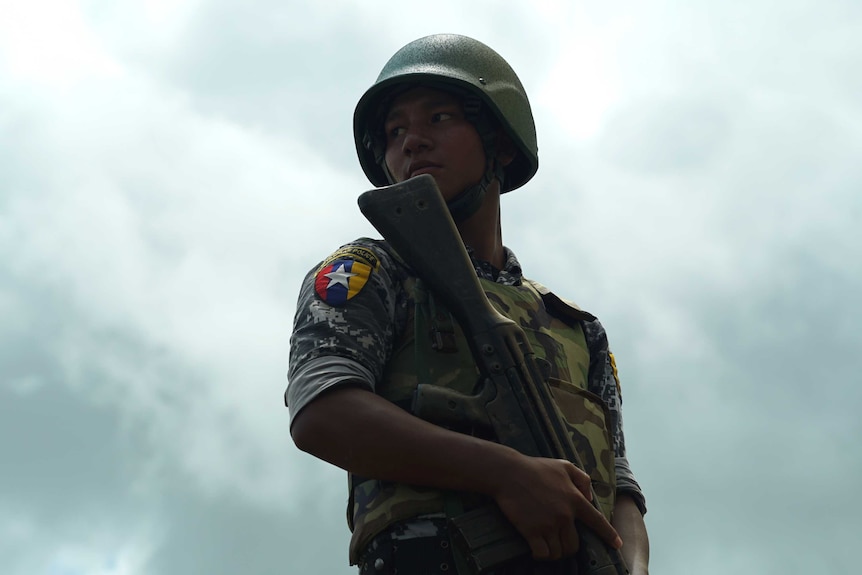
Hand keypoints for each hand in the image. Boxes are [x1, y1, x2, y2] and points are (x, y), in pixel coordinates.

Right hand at [490, 455, 621, 560]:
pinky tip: (537, 549)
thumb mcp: (563, 465)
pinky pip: (543, 553)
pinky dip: (541, 554)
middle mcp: (564, 515)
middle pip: (574, 544)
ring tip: (548, 545)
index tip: (617, 544)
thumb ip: (582, 479)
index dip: (609, 535)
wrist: (509, 473)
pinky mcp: (532, 531)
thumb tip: (590, 497)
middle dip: (569, 546)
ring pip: (559, 551)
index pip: (597, 521)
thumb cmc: (535, 467)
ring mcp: (548, 524)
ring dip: (555, 552)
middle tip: (560, 541)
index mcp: (574, 499)